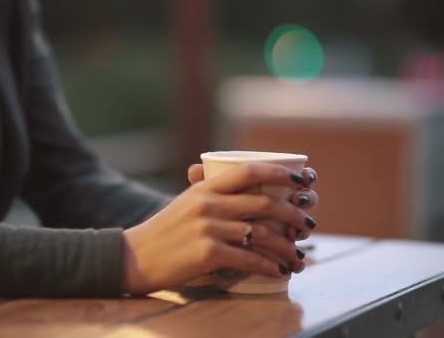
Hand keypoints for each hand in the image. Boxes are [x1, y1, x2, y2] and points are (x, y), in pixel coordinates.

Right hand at [122, 163, 314, 293]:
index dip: (279, 173)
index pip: (248, 171)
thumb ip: (211, 193)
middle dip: (293, 213)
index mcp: (205, 188)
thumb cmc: (164, 231)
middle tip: (309, 224)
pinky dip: (268, 267)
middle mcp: (208, 204)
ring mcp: (207, 228)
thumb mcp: (185, 203)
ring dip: (286, 247)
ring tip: (298, 256)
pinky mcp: (207, 254)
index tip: (302, 180)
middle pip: (263, 203)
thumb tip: (246, 188)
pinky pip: (248, 259)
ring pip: (261, 233)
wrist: (134, 257)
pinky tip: (279, 272)